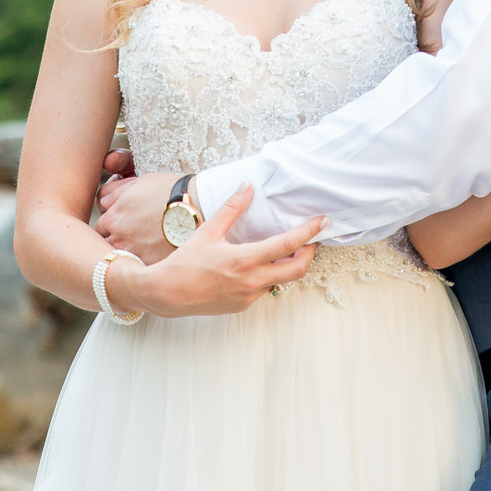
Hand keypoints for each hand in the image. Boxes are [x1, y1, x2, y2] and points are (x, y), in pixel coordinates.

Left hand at [96, 168, 177, 262]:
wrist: (194, 207)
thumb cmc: (169, 191)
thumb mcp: (139, 183)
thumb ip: (115, 192)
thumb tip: (104, 200)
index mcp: (113, 217)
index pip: (101, 227)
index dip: (112, 225)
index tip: (123, 225)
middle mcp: (117, 238)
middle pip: (106, 245)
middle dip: (117, 241)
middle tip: (134, 238)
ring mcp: (132, 254)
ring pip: (120, 259)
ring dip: (127, 255)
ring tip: (145, 250)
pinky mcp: (147, 266)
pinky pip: (138, 269)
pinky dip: (142, 265)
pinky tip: (154, 257)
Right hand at [107, 185, 325, 316]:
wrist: (167, 294)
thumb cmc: (186, 261)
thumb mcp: (208, 230)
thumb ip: (231, 208)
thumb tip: (247, 185)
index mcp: (245, 260)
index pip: (287, 245)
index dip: (309, 232)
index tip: (322, 222)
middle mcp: (251, 281)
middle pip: (297, 270)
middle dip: (310, 253)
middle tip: (313, 238)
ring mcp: (248, 296)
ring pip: (281, 280)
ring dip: (289, 265)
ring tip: (289, 248)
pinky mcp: (242, 306)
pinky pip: (264, 289)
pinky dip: (268, 275)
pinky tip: (259, 264)